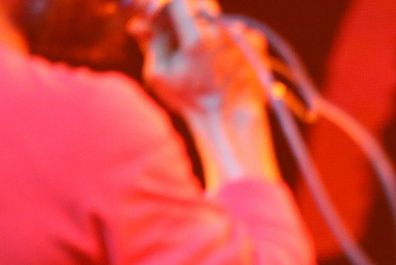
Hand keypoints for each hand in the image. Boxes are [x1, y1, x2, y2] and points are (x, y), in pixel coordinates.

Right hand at [129, 0, 278, 186]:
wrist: (230, 122)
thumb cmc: (190, 102)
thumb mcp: (160, 76)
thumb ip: (151, 43)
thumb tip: (139, 23)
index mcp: (196, 40)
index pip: (176, 1)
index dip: (162, 5)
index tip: (155, 15)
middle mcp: (222, 33)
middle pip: (197, 2)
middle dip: (182, 10)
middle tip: (175, 26)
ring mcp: (242, 36)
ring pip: (215, 16)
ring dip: (203, 26)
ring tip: (199, 53)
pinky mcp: (256, 43)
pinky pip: (235, 29)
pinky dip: (224, 38)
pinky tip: (219, 59)